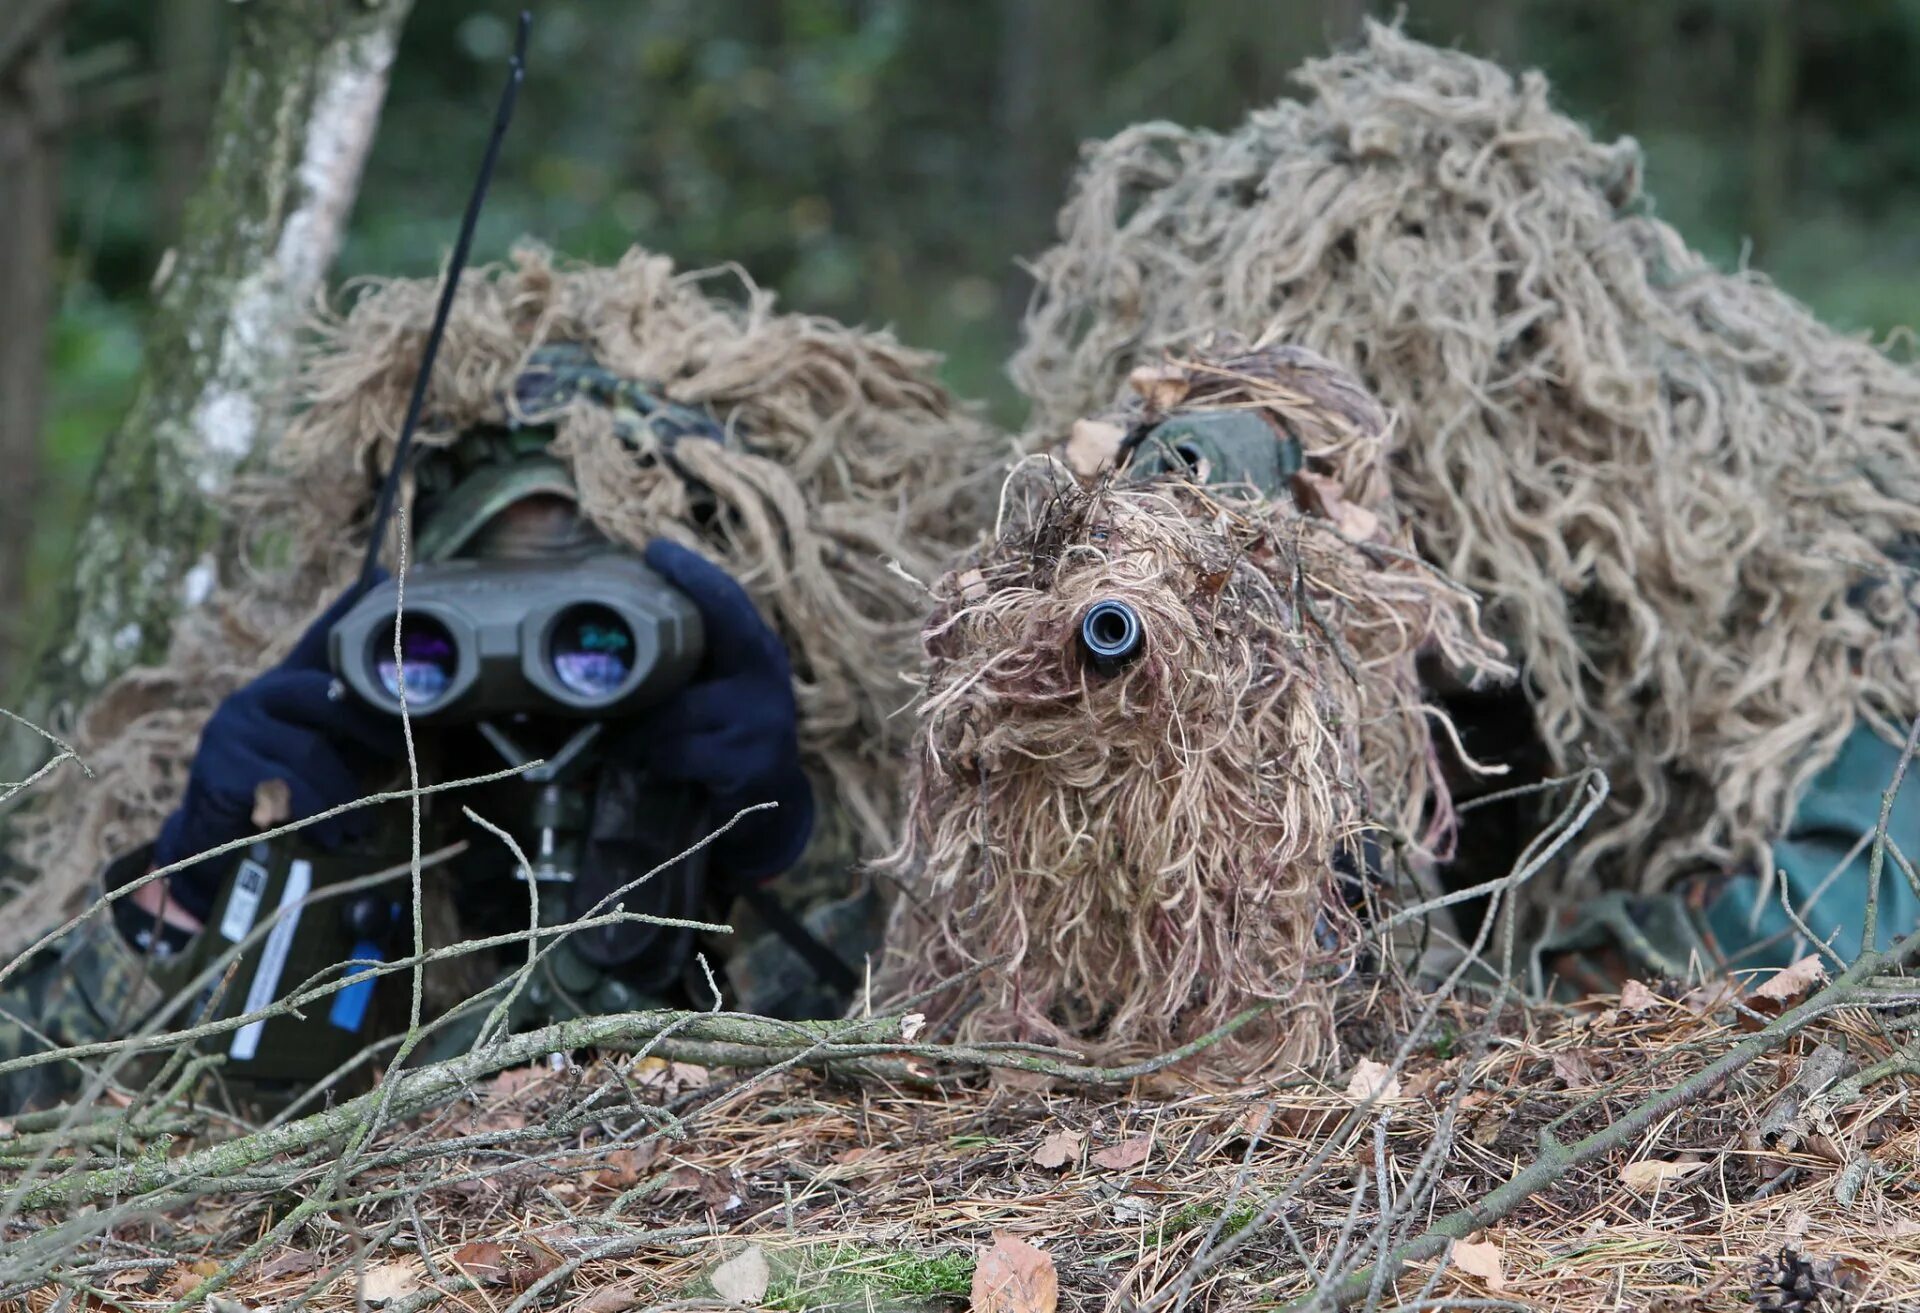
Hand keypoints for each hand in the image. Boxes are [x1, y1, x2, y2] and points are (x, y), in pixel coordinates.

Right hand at [152, 577, 405, 918]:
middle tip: (404, 765)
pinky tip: (325, 836)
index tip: (385, 571)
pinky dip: (313, 815)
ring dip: (344, 795)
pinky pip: (284, 785)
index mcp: (288, 687)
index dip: (350, 606)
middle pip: (328, 698)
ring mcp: (233, 727)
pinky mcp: (219, 764)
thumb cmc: (289, 796)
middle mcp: (259, 695)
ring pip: (310, 752)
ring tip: (358, 825)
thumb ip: (357, 727)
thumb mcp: (328, 756)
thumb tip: (416, 711)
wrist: (217, 845)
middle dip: (375, 733)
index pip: (321, 639)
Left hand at [620, 540, 813, 882]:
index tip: (655, 549)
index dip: (694, 573)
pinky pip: (680, 753)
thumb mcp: (718, 693)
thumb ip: (686, 663)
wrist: (770, 812)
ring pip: (676, 710)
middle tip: (600, 648)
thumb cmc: (727, 740)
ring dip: (636, 725)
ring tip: (611, 734)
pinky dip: (655, 759)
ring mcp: (764, 725)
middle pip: (705, 643)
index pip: (729, 601)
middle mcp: (768, 680)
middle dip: (651, 644)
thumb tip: (615, 631)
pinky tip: (647, 764)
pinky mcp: (750, 767)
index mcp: (759, 653)